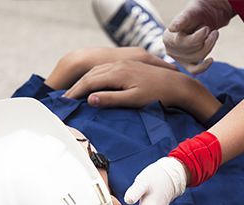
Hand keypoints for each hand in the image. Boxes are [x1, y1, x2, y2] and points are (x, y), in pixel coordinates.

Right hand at [64, 60, 220, 121]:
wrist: (177, 84)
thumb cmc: (157, 95)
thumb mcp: (133, 100)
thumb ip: (111, 99)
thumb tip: (90, 99)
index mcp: (117, 73)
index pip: (90, 82)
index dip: (76, 92)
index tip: (66, 102)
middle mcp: (118, 65)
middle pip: (91, 75)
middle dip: (77, 87)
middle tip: (66, 99)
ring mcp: (124, 64)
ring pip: (97, 70)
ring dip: (85, 81)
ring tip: (76, 93)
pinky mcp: (129, 65)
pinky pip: (106, 69)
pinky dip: (95, 76)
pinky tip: (94, 83)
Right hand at [163, 0, 233, 73]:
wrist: (203, 19)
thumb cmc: (195, 14)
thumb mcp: (190, 13)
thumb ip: (182, 20)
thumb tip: (172, 28)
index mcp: (167, 38)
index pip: (182, 43)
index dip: (197, 37)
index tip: (206, 28)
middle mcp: (171, 50)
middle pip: (191, 51)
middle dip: (205, 40)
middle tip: (212, 30)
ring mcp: (179, 59)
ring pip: (197, 57)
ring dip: (209, 45)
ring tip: (214, 34)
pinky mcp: (188, 65)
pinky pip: (195, 70)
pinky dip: (204, 66)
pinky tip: (211, 60)